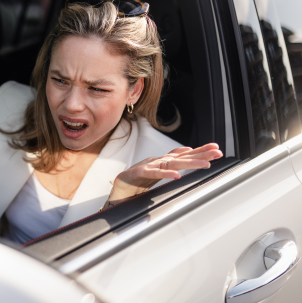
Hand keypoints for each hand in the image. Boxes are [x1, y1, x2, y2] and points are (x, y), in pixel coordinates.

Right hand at [105, 143, 222, 207]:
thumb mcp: (159, 173)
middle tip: (217, 152)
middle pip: (182, 157)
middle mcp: (158, 161)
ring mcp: (148, 166)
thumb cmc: (138, 181)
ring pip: (171, 163)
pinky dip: (165, 174)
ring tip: (205, 165)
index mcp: (164, 162)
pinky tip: (176, 176)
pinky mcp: (138, 173)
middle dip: (201, 154)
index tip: (217, 149)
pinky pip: (154, 173)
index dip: (200, 152)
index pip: (185, 155)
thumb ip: (171, 163)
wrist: (118, 187)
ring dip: (189, 163)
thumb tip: (186, 152)